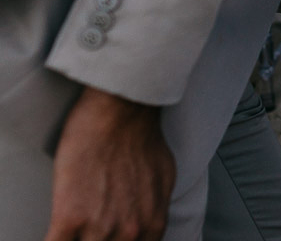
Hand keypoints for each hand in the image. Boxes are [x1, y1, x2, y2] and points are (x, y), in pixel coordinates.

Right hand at [45, 87, 175, 240]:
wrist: (122, 112)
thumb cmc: (142, 137)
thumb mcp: (163, 180)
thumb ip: (154, 208)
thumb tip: (146, 220)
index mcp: (152, 225)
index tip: (106, 237)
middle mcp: (129, 233)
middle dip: (96, 240)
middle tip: (90, 226)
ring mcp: (99, 227)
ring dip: (76, 238)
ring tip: (74, 224)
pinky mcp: (69, 217)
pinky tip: (56, 231)